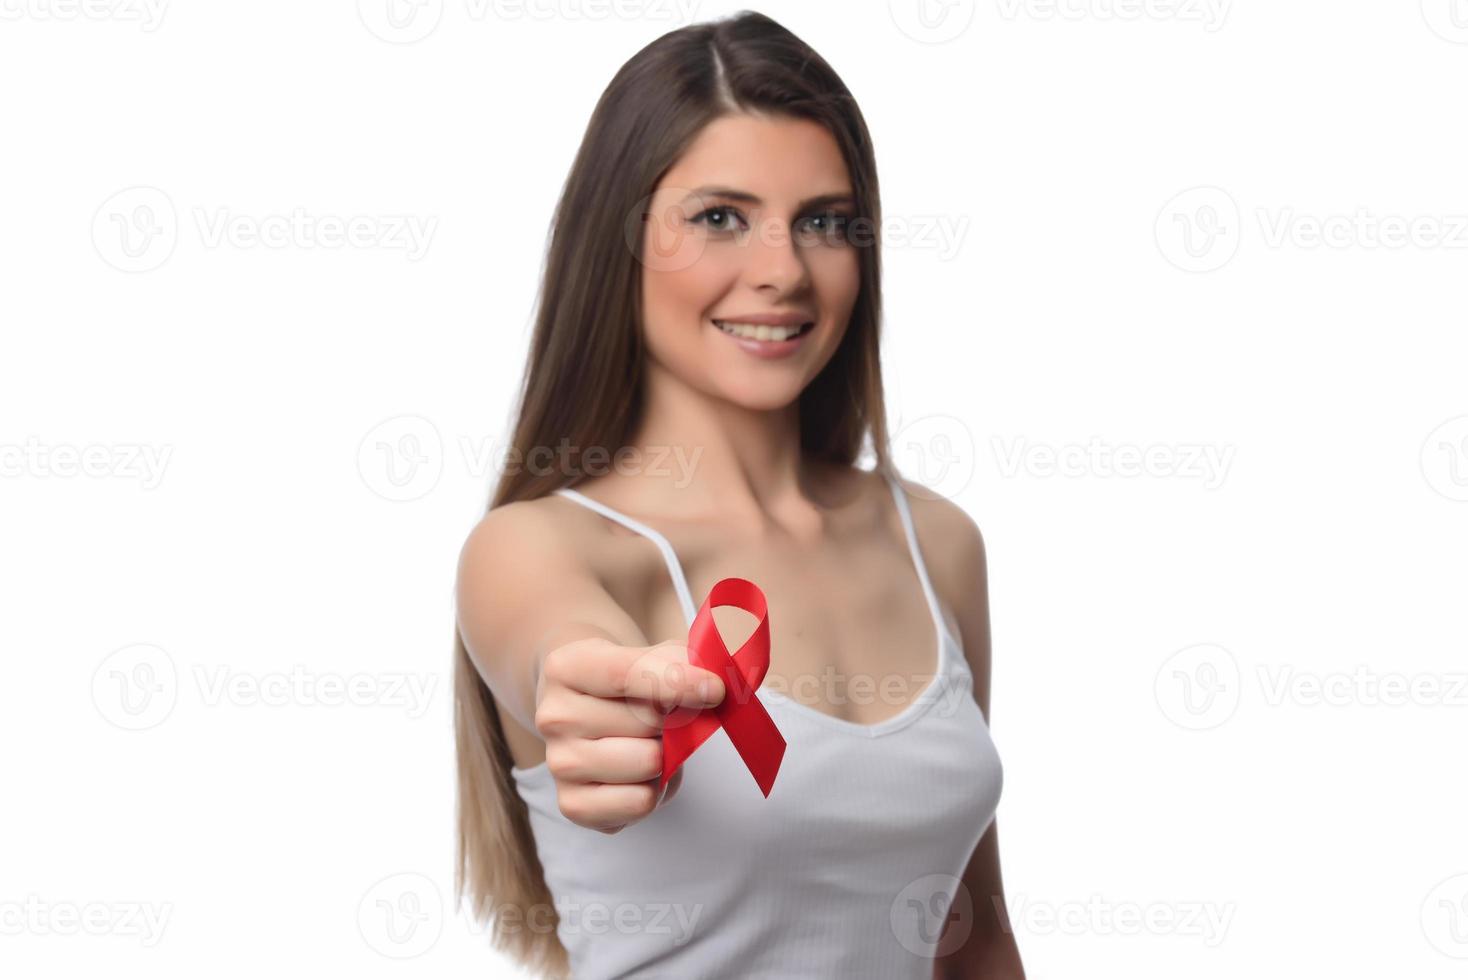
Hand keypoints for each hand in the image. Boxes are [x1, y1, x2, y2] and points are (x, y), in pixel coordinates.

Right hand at [535, 637, 724, 833]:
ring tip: (652, 744)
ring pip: (646, 762)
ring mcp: (559, 763)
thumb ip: (681, 662)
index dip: (679, 682)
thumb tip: (715, 682)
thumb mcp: (648, 654)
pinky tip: (641, 774)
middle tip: (666, 716)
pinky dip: (654, 790)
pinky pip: (639, 802)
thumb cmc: (626, 680)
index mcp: (566, 667)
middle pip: (646, 721)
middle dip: (673, 719)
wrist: (585, 705)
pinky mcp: (572, 804)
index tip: (716, 689)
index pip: (628, 673)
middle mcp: (554, 716)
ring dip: (666, 757)